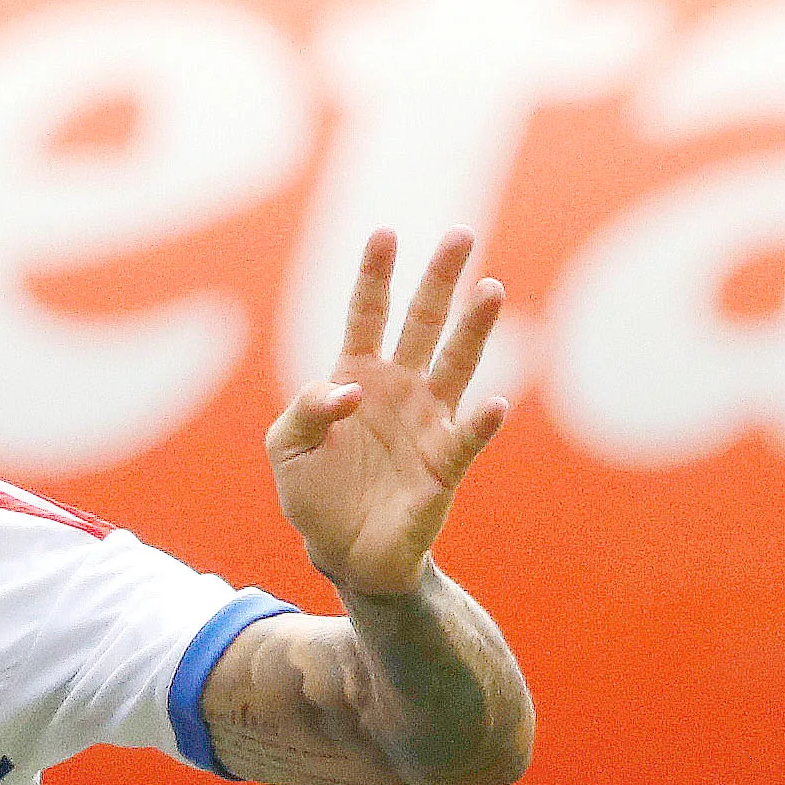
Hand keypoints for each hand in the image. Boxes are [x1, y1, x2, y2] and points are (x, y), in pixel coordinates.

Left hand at [270, 227, 509, 599]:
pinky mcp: (444, 465)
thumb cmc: (314, 492)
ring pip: (455, 366)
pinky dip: (483, 423)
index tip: (385, 233)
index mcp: (356, 375)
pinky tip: (499, 403)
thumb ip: (305, 411)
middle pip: (422, 324)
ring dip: (474, 330)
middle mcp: (399, 389)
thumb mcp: (286, 448)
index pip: (367, 315)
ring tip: (490, 290)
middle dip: (440, 280)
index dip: (375, 276)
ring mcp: (427, 423)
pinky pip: (467, 438)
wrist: (342, 551)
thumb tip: (348, 391)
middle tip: (461, 235)